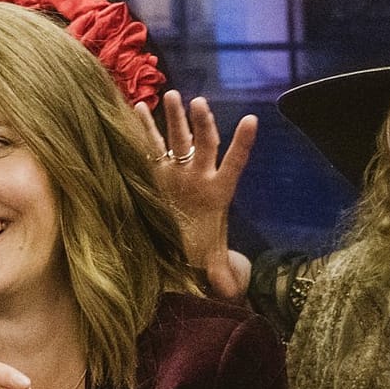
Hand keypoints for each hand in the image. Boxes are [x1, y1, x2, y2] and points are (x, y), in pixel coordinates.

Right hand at [132, 89, 255, 299]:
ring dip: (175, 117)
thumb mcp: (209, 260)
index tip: (253, 121)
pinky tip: (136, 106)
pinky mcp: (156, 170)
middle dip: (202, 123)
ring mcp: (177, 169)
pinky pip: (150, 144)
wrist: (180, 243)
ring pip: (178, 137)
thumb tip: (230, 292)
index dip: (243, 145)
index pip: (233, 164)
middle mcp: (198, 174)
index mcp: (217, 191)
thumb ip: (220, 274)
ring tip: (173, 95)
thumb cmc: (199, 248)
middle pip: (203, 143)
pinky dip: (144, 126)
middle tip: (199, 103)